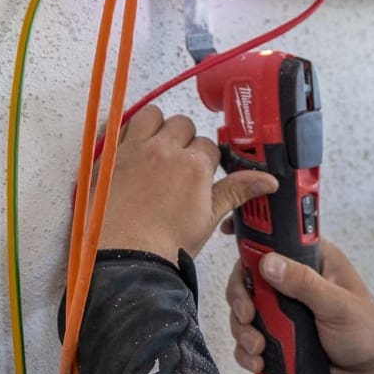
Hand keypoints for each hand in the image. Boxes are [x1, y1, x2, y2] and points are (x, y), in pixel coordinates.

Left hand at [98, 106, 277, 261]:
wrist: (125, 258)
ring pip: (151, 115)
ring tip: (154, 147)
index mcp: (194, 165)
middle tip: (179, 161)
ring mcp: (133, 150)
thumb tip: (267, 180)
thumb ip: (236, 191)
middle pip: (182, 124)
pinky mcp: (106, 156)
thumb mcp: (209, 218)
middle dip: (184, 139)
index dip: (207, 160)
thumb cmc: (164, 244)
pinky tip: (126, 147)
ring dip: (156, 125)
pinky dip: (122, 130)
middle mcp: (164, 150)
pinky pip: (115, 125)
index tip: (202, 171)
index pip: (209, 146)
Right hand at [226, 239, 373, 373]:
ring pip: (244, 312)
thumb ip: (305, 284)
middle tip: (249, 316)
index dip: (251, 237)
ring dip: (243, 330)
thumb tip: (269, 263)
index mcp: (314, 263)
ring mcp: (283, 312)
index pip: (276, 241)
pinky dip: (247, 352)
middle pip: (248, 280)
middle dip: (241, 299)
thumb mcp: (339, 305)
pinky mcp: (277, 338)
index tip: (227, 232)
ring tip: (259, 348)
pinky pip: (249, 340)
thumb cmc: (367, 334)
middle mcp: (295, 284)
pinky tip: (258, 362)